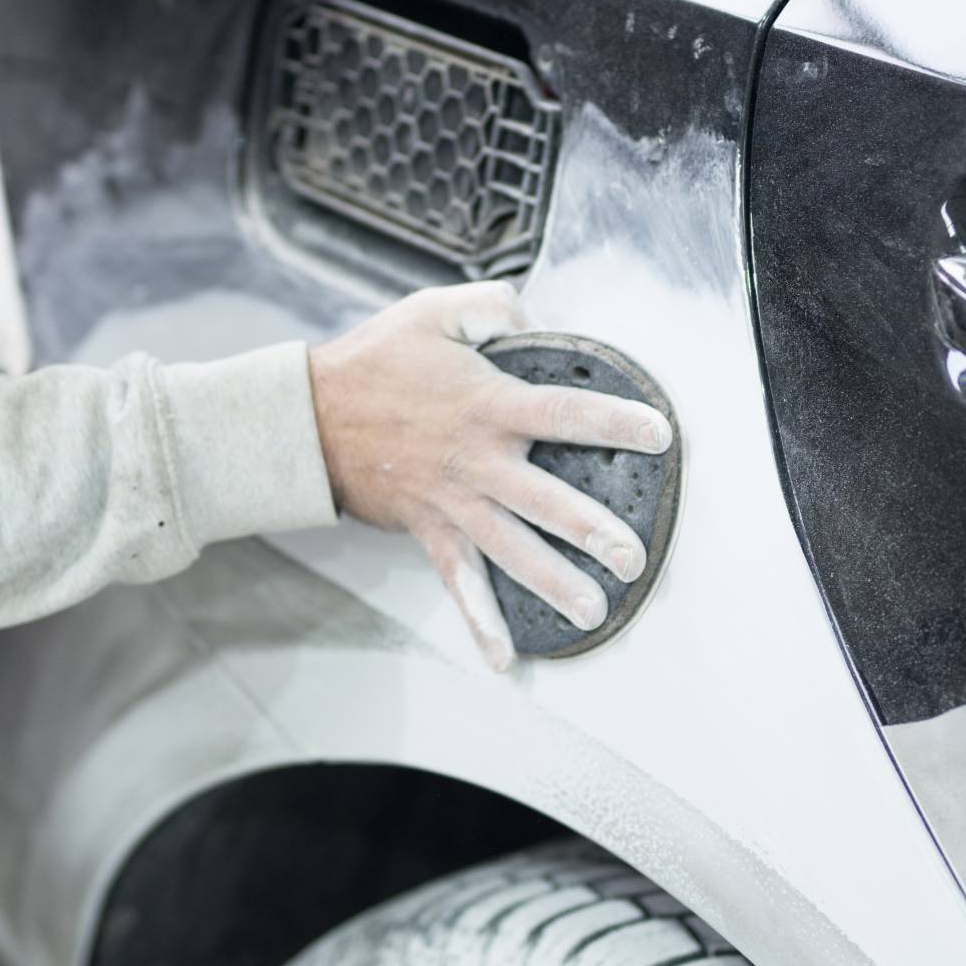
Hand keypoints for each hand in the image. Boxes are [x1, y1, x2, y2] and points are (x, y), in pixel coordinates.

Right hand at [309, 283, 675, 672]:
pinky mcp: (428, 531)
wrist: (306, 419)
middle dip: (591, 530)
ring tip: (594, 611)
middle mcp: (476, 460)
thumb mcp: (430, 311)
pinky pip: (458, 581)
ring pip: (510, 548)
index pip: (563, 413)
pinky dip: (479, 620)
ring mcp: (452, 502)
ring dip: (552, 582)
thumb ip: (489, 307)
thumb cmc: (374, 361)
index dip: (612, 422)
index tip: (659, 434)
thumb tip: (529, 312)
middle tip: (632, 557)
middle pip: (544, 500)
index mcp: (487, 403)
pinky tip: (504, 658)